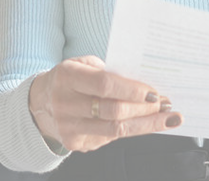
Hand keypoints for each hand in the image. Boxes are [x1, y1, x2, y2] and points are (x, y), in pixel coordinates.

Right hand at [28, 55, 182, 151]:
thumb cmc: (71, 77)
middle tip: (167, 104)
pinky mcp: (75, 144)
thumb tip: (143, 82)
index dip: (132, 90)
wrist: (40, 102)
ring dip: (146, 124)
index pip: (104, 85)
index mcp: (67, 76)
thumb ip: (109, 71)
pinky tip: (147, 124)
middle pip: (113, 111)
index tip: (155, 92)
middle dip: (145, 109)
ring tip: (167, 117)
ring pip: (115, 130)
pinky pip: (110, 138)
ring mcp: (68, 127)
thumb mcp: (84, 64)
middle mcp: (65, 103)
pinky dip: (132, 130)